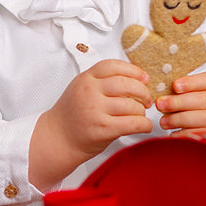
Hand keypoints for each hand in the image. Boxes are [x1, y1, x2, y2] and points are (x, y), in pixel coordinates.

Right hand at [31, 60, 153, 188]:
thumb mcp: (81, 89)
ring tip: (140, 115)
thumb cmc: (74, 114)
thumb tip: (136, 78)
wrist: (58, 138)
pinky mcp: (102, 129)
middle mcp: (89, 92)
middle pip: (126, 84)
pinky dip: (144, 124)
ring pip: (132, 105)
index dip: (134, 70)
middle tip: (147, 100)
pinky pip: (133, 123)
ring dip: (142, 111)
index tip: (144, 78)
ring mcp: (95, 111)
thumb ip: (101, 80)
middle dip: (143, 92)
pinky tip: (143, 126)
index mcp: (85, 79)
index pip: (114, 66)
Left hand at [157, 72, 205, 134]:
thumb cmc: (200, 108)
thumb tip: (161, 92)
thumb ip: (182, 91)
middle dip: (179, 102)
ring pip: (201, 118)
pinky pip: (199, 134)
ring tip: (163, 122)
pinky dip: (184, 133)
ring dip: (178, 119)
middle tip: (160, 104)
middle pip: (203, 99)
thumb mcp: (196, 95)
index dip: (191, 82)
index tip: (175, 86)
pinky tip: (173, 133)